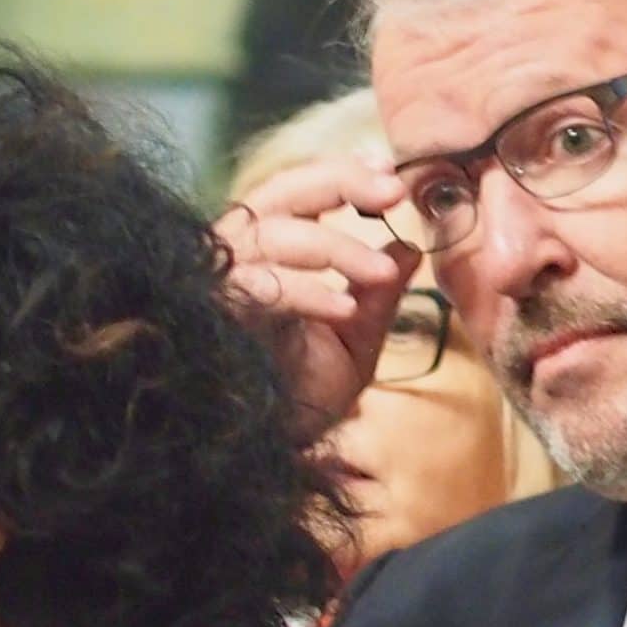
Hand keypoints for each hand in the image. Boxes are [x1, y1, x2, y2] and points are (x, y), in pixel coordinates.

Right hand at [214, 155, 422, 433]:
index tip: (390, 174)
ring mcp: (223, 285)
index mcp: (268, 252)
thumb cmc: (300, 397)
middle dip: (338, 183)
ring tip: (383, 272)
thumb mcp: (354, 344)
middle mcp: (238, 256)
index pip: (299, 191)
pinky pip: (261, 289)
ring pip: (274, 236)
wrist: (266, 453)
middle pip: (280, 193)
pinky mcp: (216, 318)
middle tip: (392, 193)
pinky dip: (306, 292)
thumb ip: (378, 298)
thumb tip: (409, 248)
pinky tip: (344, 308)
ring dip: (336, 247)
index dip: (341, 174)